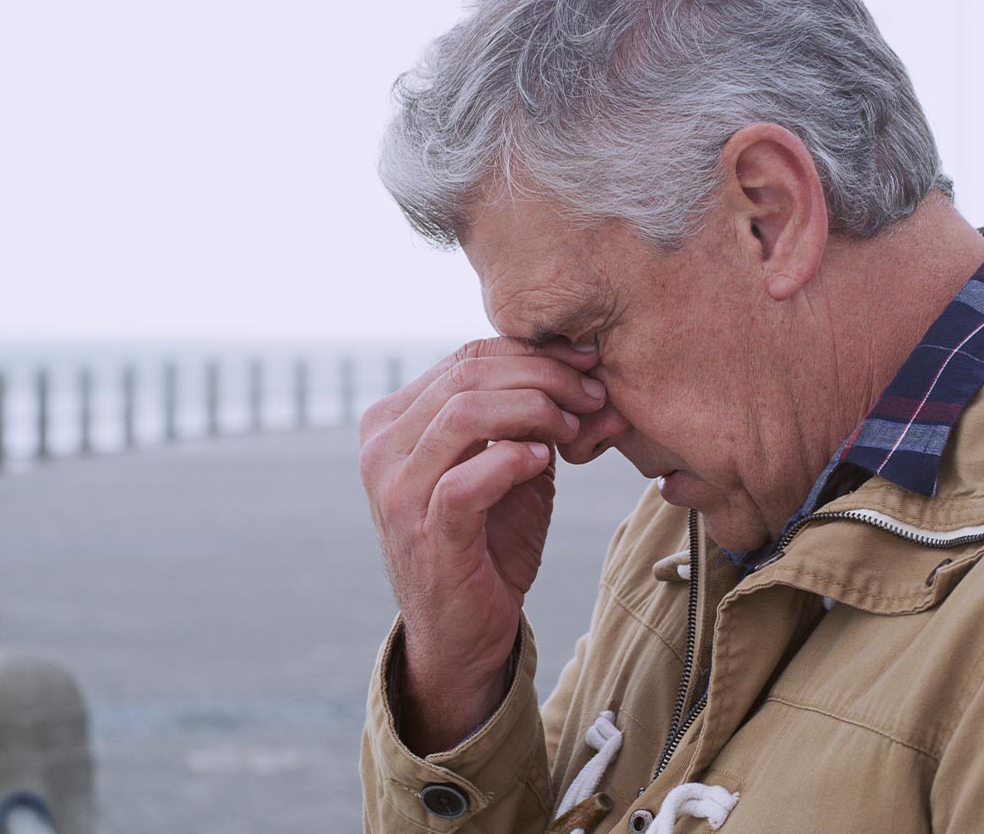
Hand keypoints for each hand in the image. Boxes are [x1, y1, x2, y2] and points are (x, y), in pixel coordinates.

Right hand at [359, 336, 605, 751]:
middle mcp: (381, 449)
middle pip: (467, 375)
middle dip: (543, 376)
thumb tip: (601, 385)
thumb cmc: (487, 541)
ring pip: (464, 415)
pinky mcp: (423, 535)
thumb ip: (543, 420)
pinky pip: (466, 480)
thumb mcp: (514, 467)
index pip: (466, 357)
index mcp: (393, 420)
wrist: (464, 632)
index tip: (587, 363)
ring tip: (574, 429)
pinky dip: (513, 460)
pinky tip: (545, 461)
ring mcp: (395, 492)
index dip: (534, 352)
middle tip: (592, 395)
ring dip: (535, 411)